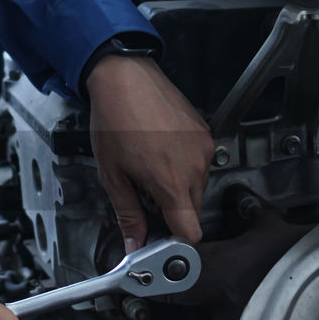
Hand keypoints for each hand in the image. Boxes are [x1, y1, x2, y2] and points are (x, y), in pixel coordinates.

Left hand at [87, 55, 213, 249]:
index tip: (161, 239)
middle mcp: (195, 167)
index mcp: (171, 182)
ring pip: (197, 188)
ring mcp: (203, 149)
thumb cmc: (115, 119)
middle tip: (146, 198)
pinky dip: (183, 167)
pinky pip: (200, 164)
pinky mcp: (205, 134)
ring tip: (151, 167)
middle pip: (193, 211)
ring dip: (178, 188)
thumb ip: (127, 213)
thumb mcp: (113, 174)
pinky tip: (161, 152)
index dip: (176, 241)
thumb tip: (134, 242)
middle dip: (172, 212)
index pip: (191, 232)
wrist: (125, 77)